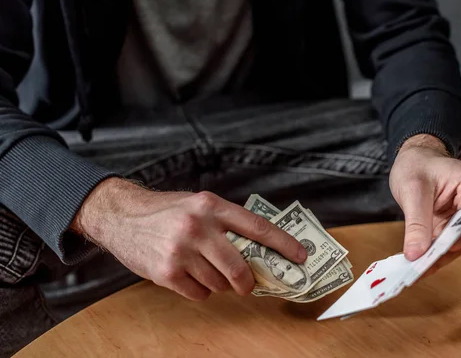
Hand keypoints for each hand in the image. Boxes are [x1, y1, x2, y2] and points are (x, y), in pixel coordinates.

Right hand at [71, 178, 306, 300]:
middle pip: (239, 267)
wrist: (121, 216)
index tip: (300, 256)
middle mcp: (198, 227)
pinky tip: (191, 277)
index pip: (257, 227)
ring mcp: (181, 251)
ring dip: (220, 284)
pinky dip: (201, 290)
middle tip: (248, 284)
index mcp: (211, 206)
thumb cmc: (166, 211)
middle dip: (248, 281)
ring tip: (207, 271)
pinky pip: (199, 293)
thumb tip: (259, 251)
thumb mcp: (198, 204)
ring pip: (219, 283)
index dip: (282, 243)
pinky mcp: (167, 273)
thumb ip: (226, 222)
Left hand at [390, 134, 460, 276]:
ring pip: (460, 244)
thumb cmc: (416, 165)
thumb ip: (416, 223)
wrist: (411, 159)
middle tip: (423, 267)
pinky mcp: (452, 226)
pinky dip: (432, 254)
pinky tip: (415, 264)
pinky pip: (447, 244)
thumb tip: (415, 255)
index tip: (447, 246)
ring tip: (415, 271)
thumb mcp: (412, 190)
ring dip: (439, 258)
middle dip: (449, 251)